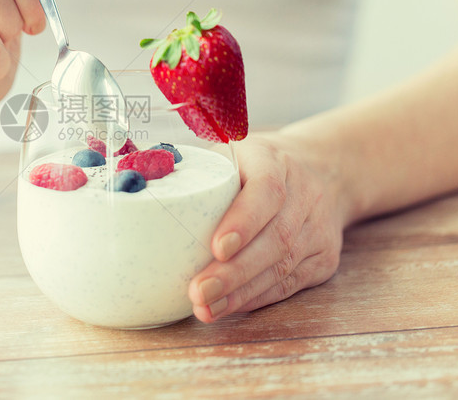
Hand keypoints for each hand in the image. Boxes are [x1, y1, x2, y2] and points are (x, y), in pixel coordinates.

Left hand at [188, 133, 348, 322]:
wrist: (323, 170)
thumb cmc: (256, 164)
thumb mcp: (230, 149)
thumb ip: (192, 166)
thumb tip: (134, 180)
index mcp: (274, 160)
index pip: (266, 190)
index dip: (244, 221)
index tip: (217, 247)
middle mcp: (304, 193)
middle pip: (275, 238)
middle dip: (234, 272)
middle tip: (199, 291)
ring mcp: (318, 227)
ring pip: (283, 266)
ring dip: (241, 292)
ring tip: (206, 307)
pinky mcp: (324, 256)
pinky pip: (290, 283)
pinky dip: (257, 298)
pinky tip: (229, 306)